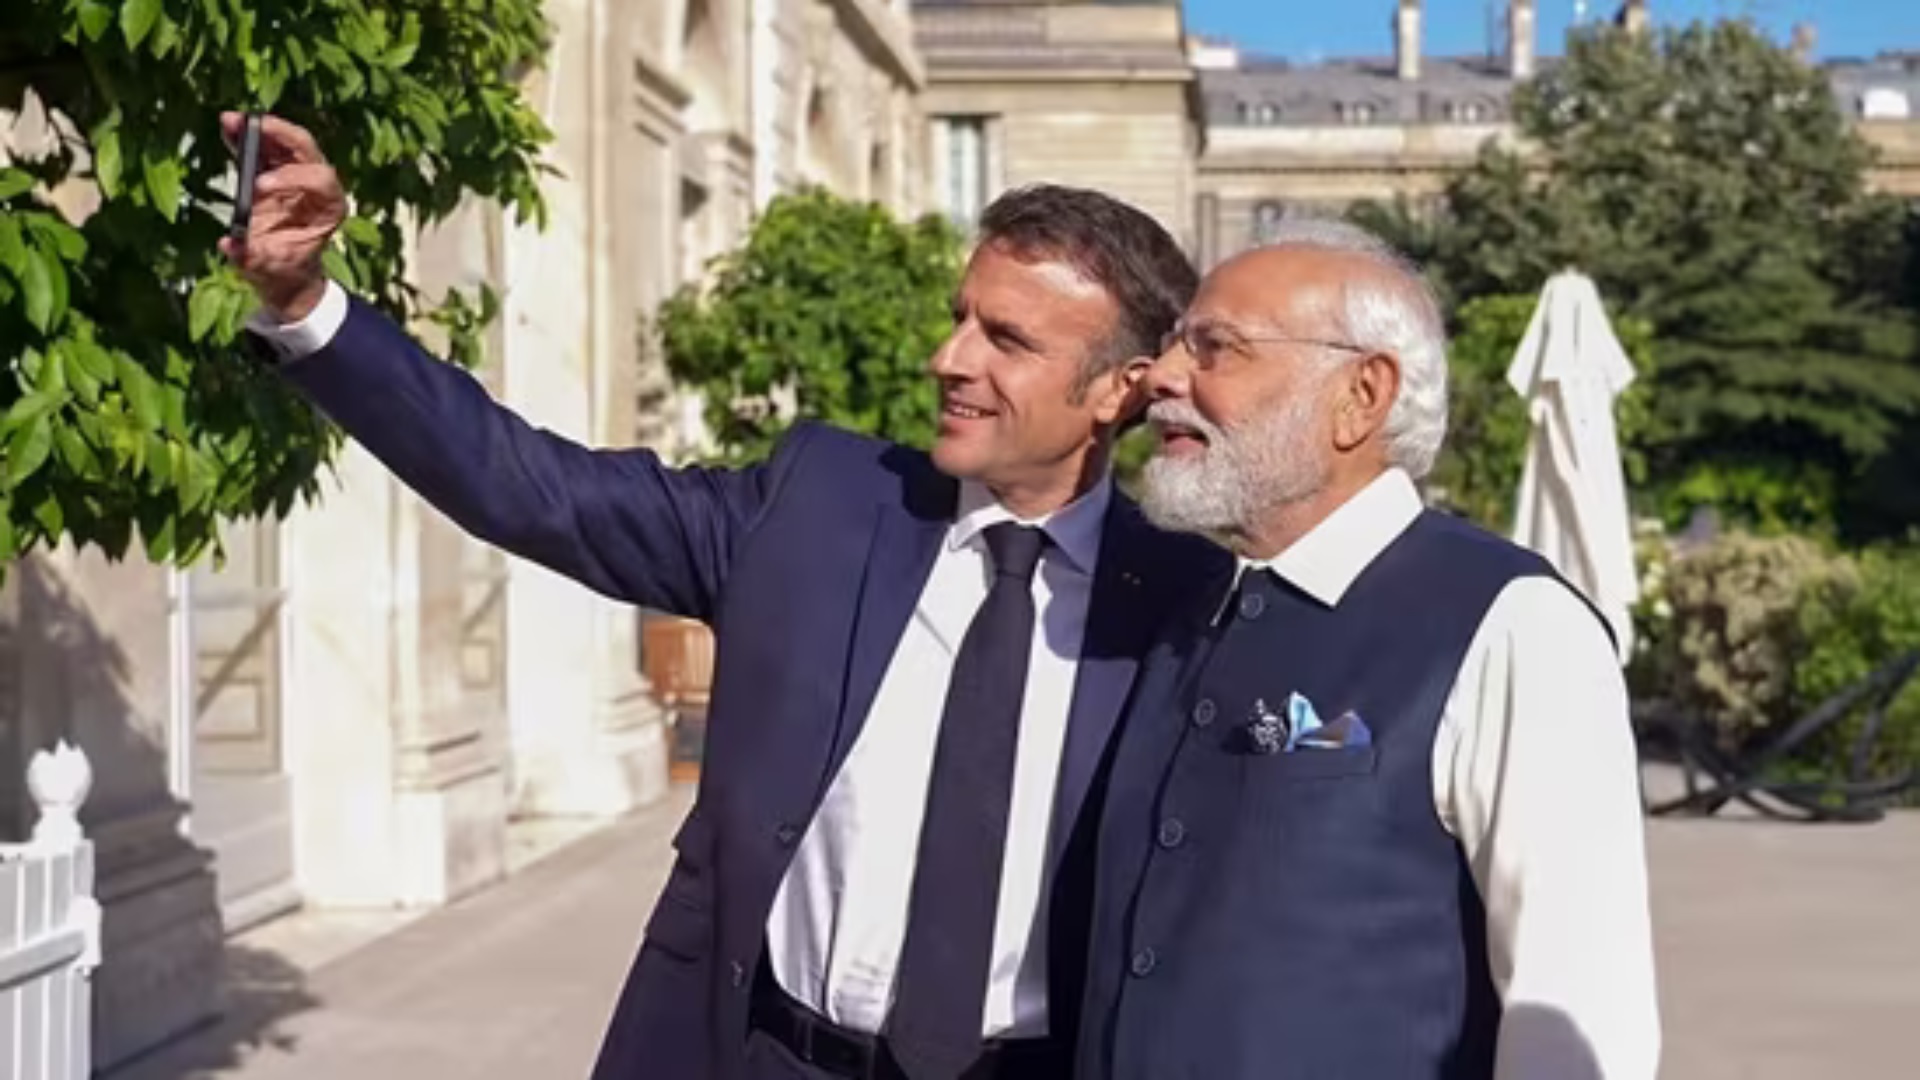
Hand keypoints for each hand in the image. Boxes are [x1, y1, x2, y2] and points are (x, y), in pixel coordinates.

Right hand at [217, 112, 345, 322]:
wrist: (283, 267)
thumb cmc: (284, 266)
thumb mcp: (268, 267)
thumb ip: (251, 256)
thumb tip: (229, 244)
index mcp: (329, 207)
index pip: (321, 180)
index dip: (292, 177)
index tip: (260, 184)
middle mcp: (319, 185)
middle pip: (306, 149)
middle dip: (280, 135)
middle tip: (253, 126)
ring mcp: (298, 173)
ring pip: (284, 141)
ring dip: (258, 129)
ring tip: (231, 121)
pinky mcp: (275, 170)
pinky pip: (261, 147)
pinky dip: (244, 136)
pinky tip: (226, 125)